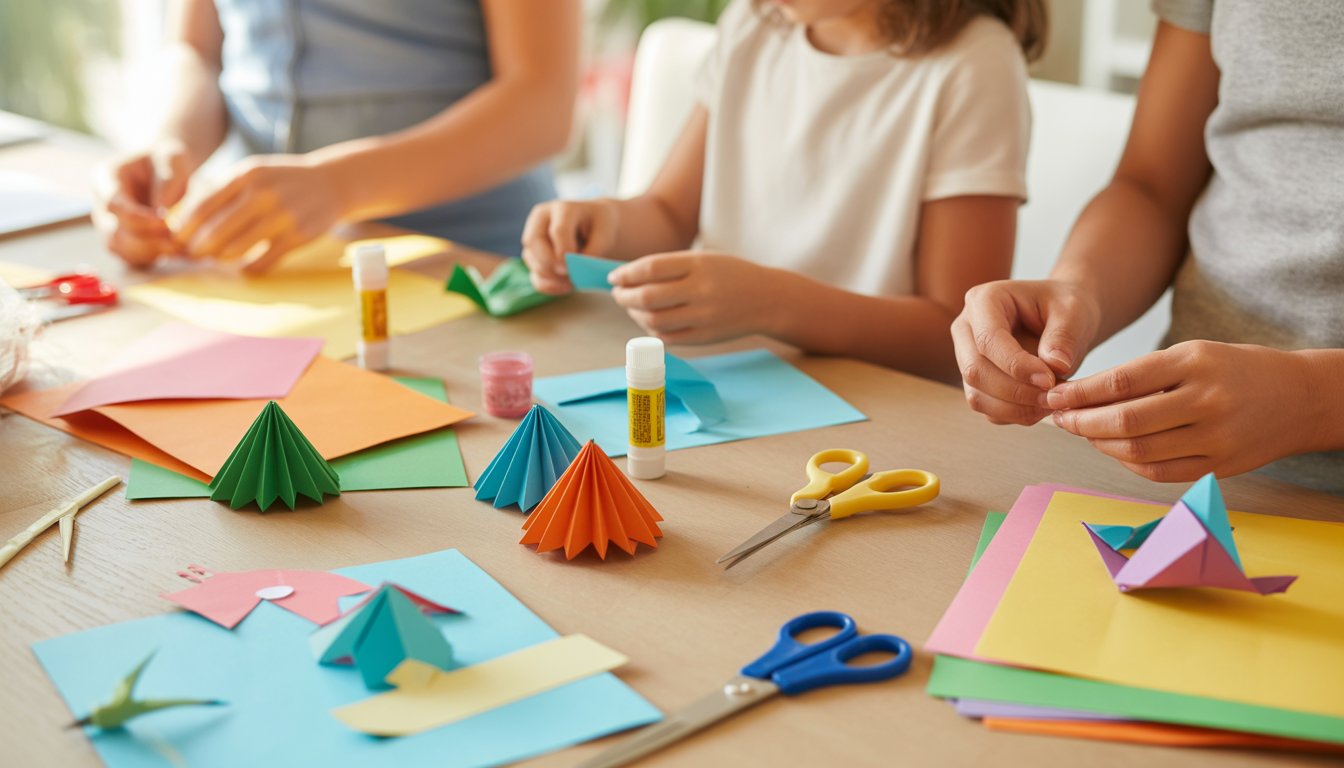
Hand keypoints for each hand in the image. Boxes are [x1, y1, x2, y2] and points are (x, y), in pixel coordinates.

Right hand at [93, 144, 191, 267]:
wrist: (166, 169)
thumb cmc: (168, 160)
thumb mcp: (172, 158)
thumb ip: (168, 181)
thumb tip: (162, 212)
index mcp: (106, 178)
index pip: (112, 203)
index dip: (138, 218)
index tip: (165, 223)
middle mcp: (101, 203)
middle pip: (112, 232)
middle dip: (146, 240)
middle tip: (176, 241)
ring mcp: (109, 224)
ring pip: (118, 249)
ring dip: (149, 252)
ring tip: (177, 247)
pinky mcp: (123, 240)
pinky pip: (130, 257)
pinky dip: (151, 258)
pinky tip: (172, 252)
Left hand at [175, 155, 345, 271]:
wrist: (332, 184)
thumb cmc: (282, 181)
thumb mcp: (253, 172)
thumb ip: (222, 190)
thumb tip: (184, 221)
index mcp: (247, 174)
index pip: (204, 205)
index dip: (185, 227)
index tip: (177, 239)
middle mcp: (264, 194)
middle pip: (216, 231)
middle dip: (198, 248)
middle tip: (192, 255)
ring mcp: (283, 216)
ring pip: (237, 249)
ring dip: (221, 258)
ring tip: (216, 259)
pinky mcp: (299, 237)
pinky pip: (262, 262)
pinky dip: (248, 268)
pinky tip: (245, 266)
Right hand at [520, 199, 618, 293]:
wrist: (595, 226)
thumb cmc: (601, 226)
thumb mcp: (605, 234)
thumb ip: (593, 251)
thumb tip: (576, 271)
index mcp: (562, 209)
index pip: (557, 230)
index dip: (564, 251)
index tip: (574, 266)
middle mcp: (542, 219)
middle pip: (534, 241)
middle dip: (550, 263)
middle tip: (569, 275)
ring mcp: (534, 236)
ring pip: (530, 259)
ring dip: (550, 276)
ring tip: (572, 282)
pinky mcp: (532, 254)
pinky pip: (534, 274)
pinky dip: (548, 285)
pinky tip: (566, 287)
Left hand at [608, 252, 788, 343]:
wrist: (768, 299)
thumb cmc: (731, 275)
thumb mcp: (705, 259)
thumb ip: (671, 266)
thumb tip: (630, 277)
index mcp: (699, 265)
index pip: (651, 268)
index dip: (626, 274)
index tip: (614, 277)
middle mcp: (700, 291)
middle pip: (648, 297)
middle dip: (625, 297)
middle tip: (618, 294)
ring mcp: (703, 317)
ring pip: (654, 320)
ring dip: (635, 314)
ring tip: (632, 307)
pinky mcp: (704, 337)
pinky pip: (667, 338)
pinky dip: (652, 330)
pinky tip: (650, 321)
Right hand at [951, 279, 1102, 424]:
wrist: (1064, 319)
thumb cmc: (1065, 307)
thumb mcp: (1074, 311)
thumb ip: (1064, 336)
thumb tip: (1054, 366)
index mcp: (984, 300)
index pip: (988, 339)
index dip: (1017, 365)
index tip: (1050, 380)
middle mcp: (966, 328)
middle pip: (975, 370)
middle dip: (1016, 391)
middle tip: (1053, 396)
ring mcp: (966, 357)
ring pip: (977, 395)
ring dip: (1015, 408)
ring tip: (1051, 402)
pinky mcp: (976, 382)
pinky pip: (988, 409)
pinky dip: (1016, 415)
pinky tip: (1042, 406)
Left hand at [1047, 341, 1320, 481]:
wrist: (1299, 397)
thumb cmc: (1233, 370)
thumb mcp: (1193, 354)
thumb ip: (1142, 375)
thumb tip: (1080, 396)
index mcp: (1195, 363)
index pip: (1122, 382)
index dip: (1080, 394)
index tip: (1055, 397)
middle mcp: (1206, 401)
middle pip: (1125, 421)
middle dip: (1082, 423)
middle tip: (1060, 420)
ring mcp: (1215, 438)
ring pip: (1138, 451)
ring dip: (1100, 445)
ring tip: (1084, 433)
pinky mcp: (1220, 466)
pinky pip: (1159, 472)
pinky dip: (1128, 463)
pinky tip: (1114, 450)